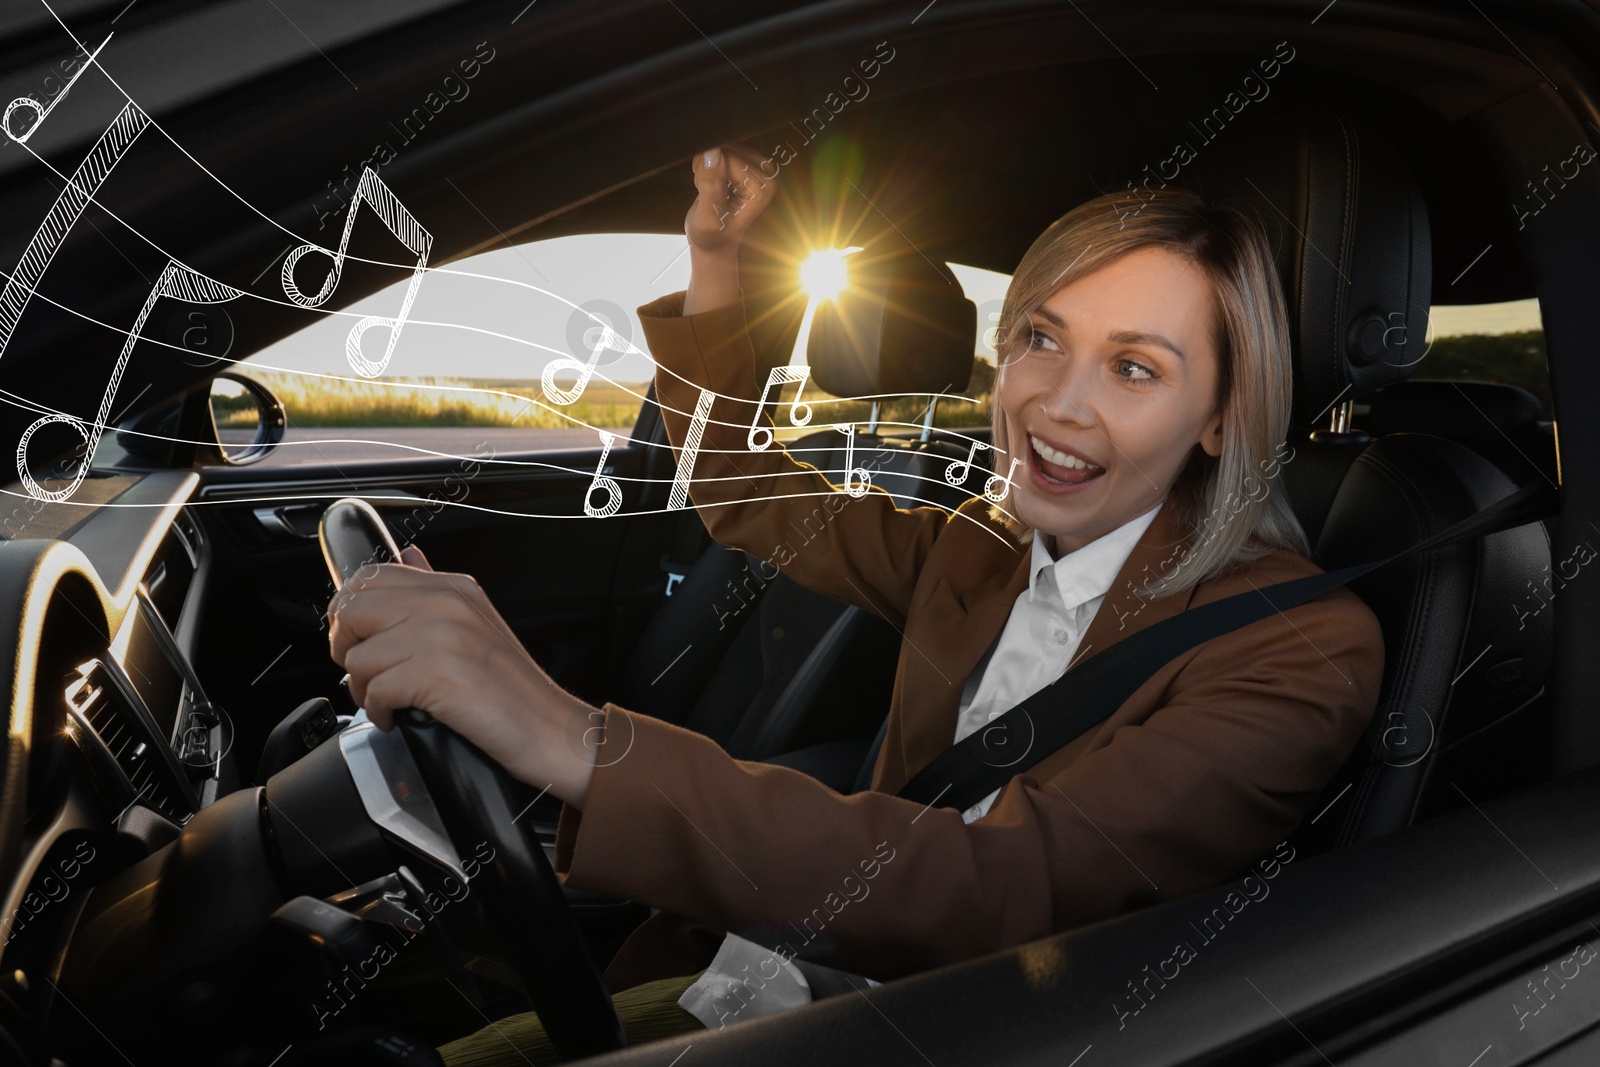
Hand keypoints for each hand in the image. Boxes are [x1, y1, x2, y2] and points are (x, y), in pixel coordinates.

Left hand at [328, 545, 600, 806]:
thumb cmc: (513, 689)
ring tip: (389, 701)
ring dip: (363, 688)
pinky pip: (374, 689)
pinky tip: (398, 717)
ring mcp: (443, 636)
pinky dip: (379, 712)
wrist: (551, 730)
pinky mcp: (437, 674)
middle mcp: (447, 603)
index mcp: (454, 587)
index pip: (370, 576)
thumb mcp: (475, 622)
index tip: (361, 640)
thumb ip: (435, 588)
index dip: (351, 612)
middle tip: (367, 672)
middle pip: (353, 608)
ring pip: (359, 656)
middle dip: (346, 646)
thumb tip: (408, 554)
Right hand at [683, 145, 777, 314]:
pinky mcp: (751, 164)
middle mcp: (768, 175)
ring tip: (710, 191)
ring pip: (724, 148)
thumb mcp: (707, 216)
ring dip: (710, 167)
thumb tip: (711, 152)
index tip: (705, 193)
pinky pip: (724, 149)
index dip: (709, 172)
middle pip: (727, 149)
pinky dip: (713, 164)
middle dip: (710, 168)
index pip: (728, 158)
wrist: (715, 244)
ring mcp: (761, 169)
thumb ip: (710, 184)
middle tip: (707, 193)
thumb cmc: (711, 236)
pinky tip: (714, 185)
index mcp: (763, 188)